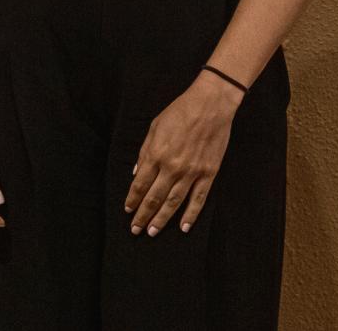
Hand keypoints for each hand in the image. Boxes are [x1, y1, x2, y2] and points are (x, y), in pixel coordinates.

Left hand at [125, 73, 242, 235]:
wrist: (210, 106)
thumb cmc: (179, 112)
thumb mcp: (154, 128)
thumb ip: (144, 152)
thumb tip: (136, 174)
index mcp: (156, 154)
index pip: (140, 184)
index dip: (133, 200)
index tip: (127, 211)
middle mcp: (172, 167)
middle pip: (154, 198)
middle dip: (143, 215)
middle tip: (136, 230)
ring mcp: (191, 173)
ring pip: (174, 203)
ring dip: (162, 220)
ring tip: (153, 232)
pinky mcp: (208, 174)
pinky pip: (198, 200)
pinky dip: (190, 215)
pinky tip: (183, 227)